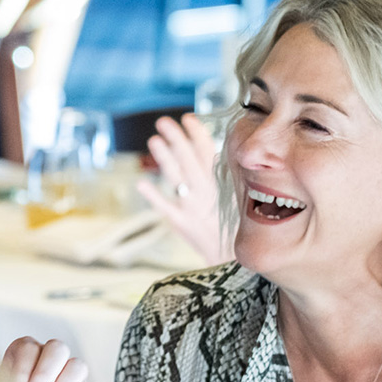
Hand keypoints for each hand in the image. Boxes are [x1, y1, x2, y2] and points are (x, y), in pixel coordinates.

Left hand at [135, 113, 233, 264]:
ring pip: (178, 178)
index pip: (209, 153)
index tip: (187, 118)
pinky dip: (154, 196)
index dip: (197, 134)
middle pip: (190, 160)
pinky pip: (166, 208)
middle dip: (176, 139)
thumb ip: (228, 177)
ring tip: (153, 141)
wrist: (234, 263)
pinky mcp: (183, 224)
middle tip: (163, 122)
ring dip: (165, 158)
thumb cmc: (237, 228)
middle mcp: (208, 193)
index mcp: (223, 185)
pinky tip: (141, 183)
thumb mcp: (240, 199)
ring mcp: (194, 208)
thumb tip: (215, 152)